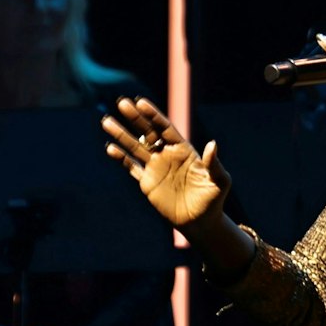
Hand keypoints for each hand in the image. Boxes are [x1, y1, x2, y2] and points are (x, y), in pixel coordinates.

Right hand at [104, 97, 230, 230]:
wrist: (200, 222)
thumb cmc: (213, 200)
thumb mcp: (219, 181)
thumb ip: (214, 163)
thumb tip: (212, 144)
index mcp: (183, 150)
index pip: (165, 128)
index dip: (153, 115)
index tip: (141, 103)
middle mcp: (167, 155)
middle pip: (148, 132)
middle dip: (135, 118)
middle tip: (122, 103)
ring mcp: (155, 168)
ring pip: (135, 147)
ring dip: (121, 135)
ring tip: (106, 121)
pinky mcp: (147, 183)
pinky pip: (131, 167)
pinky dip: (121, 158)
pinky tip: (110, 149)